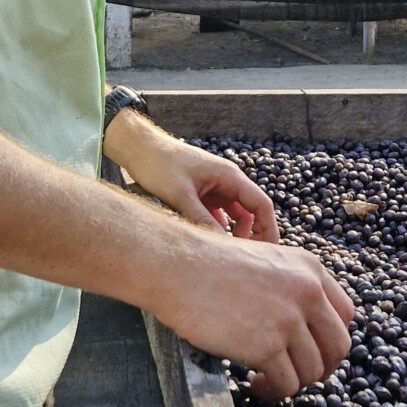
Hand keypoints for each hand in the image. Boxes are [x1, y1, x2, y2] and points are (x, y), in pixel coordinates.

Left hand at [105, 110, 278, 240]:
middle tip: (242, 258)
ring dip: (233, 232)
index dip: (268, 229)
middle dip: (252, 234)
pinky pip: (218, 214)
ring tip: (223, 252)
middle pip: (251, 211)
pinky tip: (207, 241)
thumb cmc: (159, 165)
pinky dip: (217, 227)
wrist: (138, 148)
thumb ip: (202, 221)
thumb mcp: (180, 196)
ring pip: (235, 214)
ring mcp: (215, 186)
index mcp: (229, 176)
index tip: (266, 252)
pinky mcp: (203, 193)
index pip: (261, 204)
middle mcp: (227, 180)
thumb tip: (222, 248)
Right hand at [156, 228, 354, 402]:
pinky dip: (274, 391)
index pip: (345, 314)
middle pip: (338, 346)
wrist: (179, 267)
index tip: (312, 349)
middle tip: (298, 374)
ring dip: (294, 382)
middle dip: (321, 367)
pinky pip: (287, 384)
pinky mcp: (268, 346)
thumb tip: (302, 327)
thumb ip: (290, 287)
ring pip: (313, 370)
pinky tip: (255, 384)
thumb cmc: (210, 265)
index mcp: (310, 269)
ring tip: (268, 380)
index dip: (330, 338)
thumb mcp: (266, 261)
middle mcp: (308, 292)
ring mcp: (289, 320)